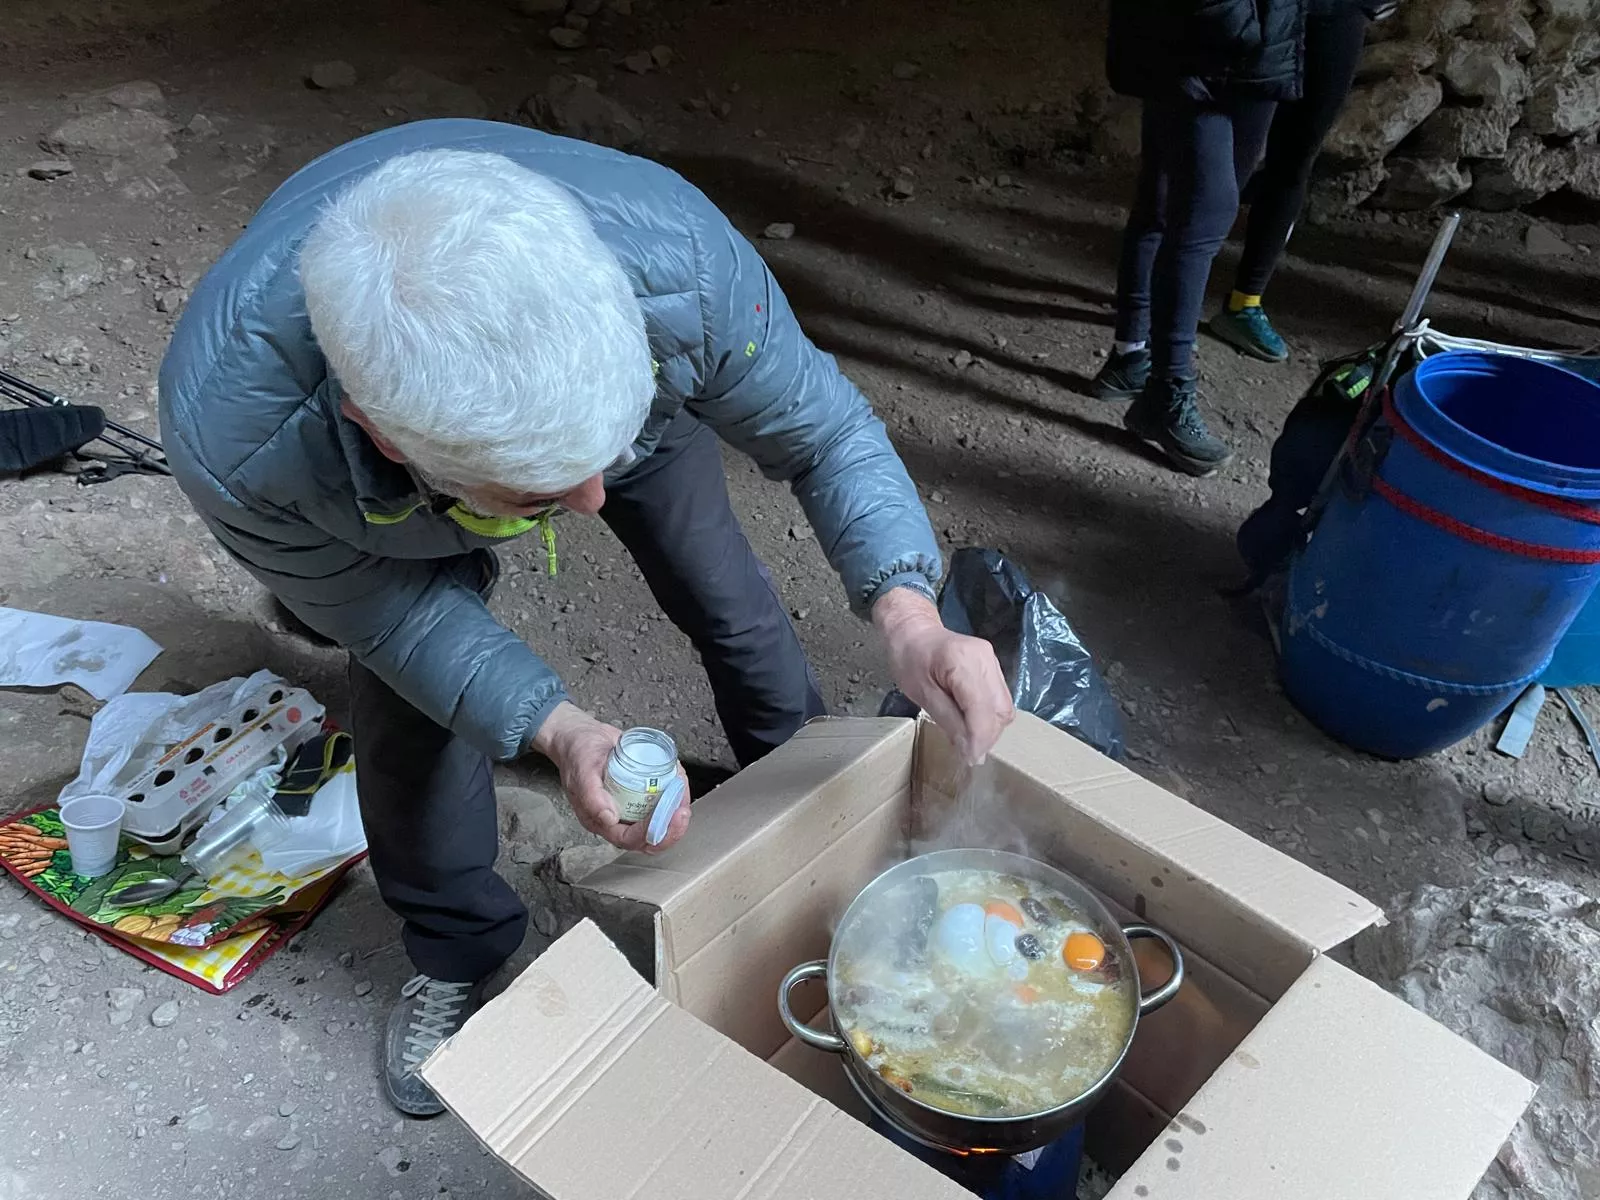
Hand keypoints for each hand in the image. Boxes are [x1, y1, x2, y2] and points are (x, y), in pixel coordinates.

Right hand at [531, 702, 691, 852]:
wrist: (581, 734)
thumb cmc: (576, 754)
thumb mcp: (582, 771)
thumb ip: (592, 796)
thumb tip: (610, 818)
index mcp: (601, 820)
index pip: (629, 838)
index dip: (650, 833)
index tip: (665, 818)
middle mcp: (618, 816)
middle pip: (649, 837)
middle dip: (670, 830)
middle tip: (682, 813)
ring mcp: (631, 803)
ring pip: (659, 820)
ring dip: (675, 812)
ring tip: (683, 796)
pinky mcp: (641, 789)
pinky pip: (662, 799)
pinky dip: (675, 793)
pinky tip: (678, 781)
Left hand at [873, 586, 1013, 764]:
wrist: (913, 630)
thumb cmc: (909, 659)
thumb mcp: (922, 694)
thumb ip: (949, 721)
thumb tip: (970, 750)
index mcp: (963, 662)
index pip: (983, 710)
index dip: (980, 739)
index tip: (971, 760)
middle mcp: (985, 659)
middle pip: (1001, 710)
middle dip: (988, 736)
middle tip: (968, 753)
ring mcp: (992, 661)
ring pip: (1005, 706)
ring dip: (991, 728)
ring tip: (970, 740)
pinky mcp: (993, 666)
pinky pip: (1000, 698)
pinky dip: (990, 716)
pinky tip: (973, 723)